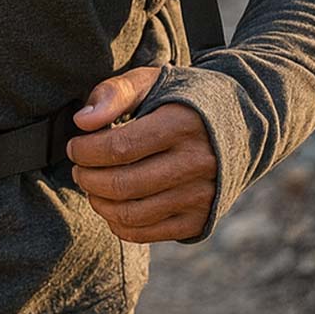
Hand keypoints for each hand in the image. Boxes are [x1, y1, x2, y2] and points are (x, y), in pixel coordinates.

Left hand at [66, 66, 216, 243]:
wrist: (240, 124)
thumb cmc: (182, 98)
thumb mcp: (151, 80)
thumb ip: (114, 93)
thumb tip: (82, 122)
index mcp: (181, 123)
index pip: (119, 148)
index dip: (86, 151)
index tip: (74, 146)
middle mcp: (195, 163)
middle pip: (122, 184)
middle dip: (87, 178)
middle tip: (78, 168)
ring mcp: (200, 196)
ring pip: (132, 213)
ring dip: (99, 203)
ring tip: (91, 185)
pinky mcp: (200, 220)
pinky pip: (148, 233)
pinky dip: (119, 224)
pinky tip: (111, 206)